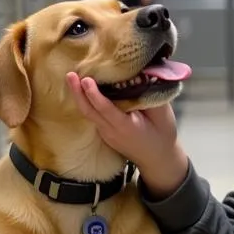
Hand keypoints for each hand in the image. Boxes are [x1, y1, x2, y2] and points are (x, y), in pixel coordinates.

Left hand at [65, 72, 187, 194]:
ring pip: (88, 113)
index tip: (86, 79)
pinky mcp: (104, 132)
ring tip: (72, 78)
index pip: (105, 110)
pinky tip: (83, 89)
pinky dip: (86, 101)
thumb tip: (143, 75)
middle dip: (77, 92)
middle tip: (70, 75)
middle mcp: (111, 131)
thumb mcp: (164, 116)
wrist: (157, 158)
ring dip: (79, 96)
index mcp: (126, 127)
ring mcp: (106, 133)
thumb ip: (152, 96)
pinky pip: (93, 115)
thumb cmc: (162, 136)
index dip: (94, 94)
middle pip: (89, 111)